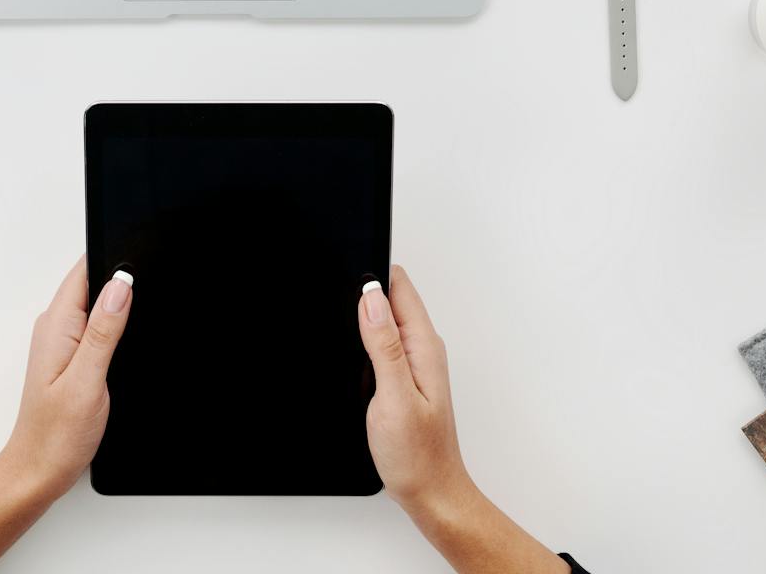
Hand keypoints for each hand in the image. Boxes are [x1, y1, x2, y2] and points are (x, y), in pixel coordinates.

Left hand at [0, 258, 133, 573]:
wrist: (37, 472)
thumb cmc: (56, 435)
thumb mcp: (88, 380)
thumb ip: (105, 330)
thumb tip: (122, 284)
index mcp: (58, 325)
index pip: (85, 269)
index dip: (113, 254)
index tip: (140, 249)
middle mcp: (56, 327)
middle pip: (92, 280)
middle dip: (121, 274)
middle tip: (153, 275)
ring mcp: (63, 341)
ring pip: (96, 302)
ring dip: (119, 299)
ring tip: (144, 303)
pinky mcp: (72, 357)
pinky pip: (96, 324)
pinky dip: (116, 322)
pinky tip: (129, 335)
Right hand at [357, 264, 471, 512]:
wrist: (430, 492)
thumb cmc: (417, 455)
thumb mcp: (393, 396)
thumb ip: (383, 345)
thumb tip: (371, 298)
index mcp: (423, 346)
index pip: (400, 286)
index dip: (373, 274)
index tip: (348, 275)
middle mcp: (421, 349)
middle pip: (391, 298)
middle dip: (363, 292)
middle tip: (335, 301)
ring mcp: (412, 363)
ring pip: (383, 320)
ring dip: (362, 317)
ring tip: (341, 327)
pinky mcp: (401, 378)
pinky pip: (381, 343)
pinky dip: (362, 341)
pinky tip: (351, 354)